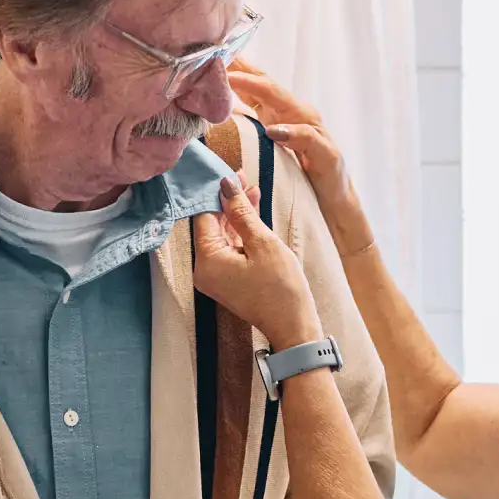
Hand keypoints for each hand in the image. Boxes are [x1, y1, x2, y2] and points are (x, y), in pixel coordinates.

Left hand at [194, 175, 321, 349]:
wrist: (294, 327)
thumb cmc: (281, 288)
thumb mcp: (263, 243)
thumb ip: (242, 213)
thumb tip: (226, 185)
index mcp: (207, 260)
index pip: (204, 215)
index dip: (217, 192)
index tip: (232, 172)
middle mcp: (204, 270)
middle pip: (211, 225)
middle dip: (228, 201)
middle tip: (245, 177)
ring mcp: (215, 276)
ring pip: (221, 235)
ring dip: (236, 214)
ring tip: (252, 190)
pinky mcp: (227, 280)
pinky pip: (229, 249)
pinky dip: (240, 232)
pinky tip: (252, 213)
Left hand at [228, 68, 374, 258]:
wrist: (333, 202)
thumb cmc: (299, 172)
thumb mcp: (268, 146)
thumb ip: (248, 126)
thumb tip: (214, 115)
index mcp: (281, 112)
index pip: (255, 81)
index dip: (233, 66)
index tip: (207, 51)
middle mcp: (297, 114)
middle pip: (266, 83)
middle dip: (241, 68)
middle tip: (217, 55)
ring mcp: (313, 130)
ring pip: (285, 102)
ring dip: (259, 89)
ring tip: (234, 81)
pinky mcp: (325, 152)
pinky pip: (307, 137)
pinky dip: (290, 132)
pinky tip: (273, 131)